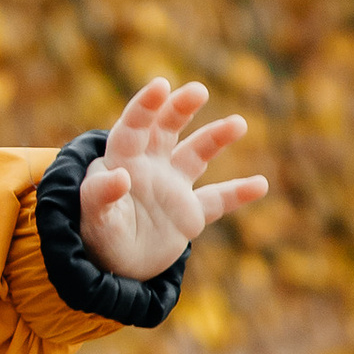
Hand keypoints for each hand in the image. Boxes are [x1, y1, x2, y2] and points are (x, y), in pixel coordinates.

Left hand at [78, 75, 267, 282]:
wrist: (114, 268)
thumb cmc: (96, 237)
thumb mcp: (93, 218)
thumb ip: (101, 196)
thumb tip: (119, 177)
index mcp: (121, 162)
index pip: (133, 127)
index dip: (146, 105)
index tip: (161, 85)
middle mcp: (148, 167)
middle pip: (166, 129)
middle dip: (181, 108)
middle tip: (198, 91)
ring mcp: (172, 188)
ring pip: (196, 155)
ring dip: (216, 138)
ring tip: (238, 124)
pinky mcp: (189, 214)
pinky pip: (218, 200)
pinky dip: (238, 193)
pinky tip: (261, 184)